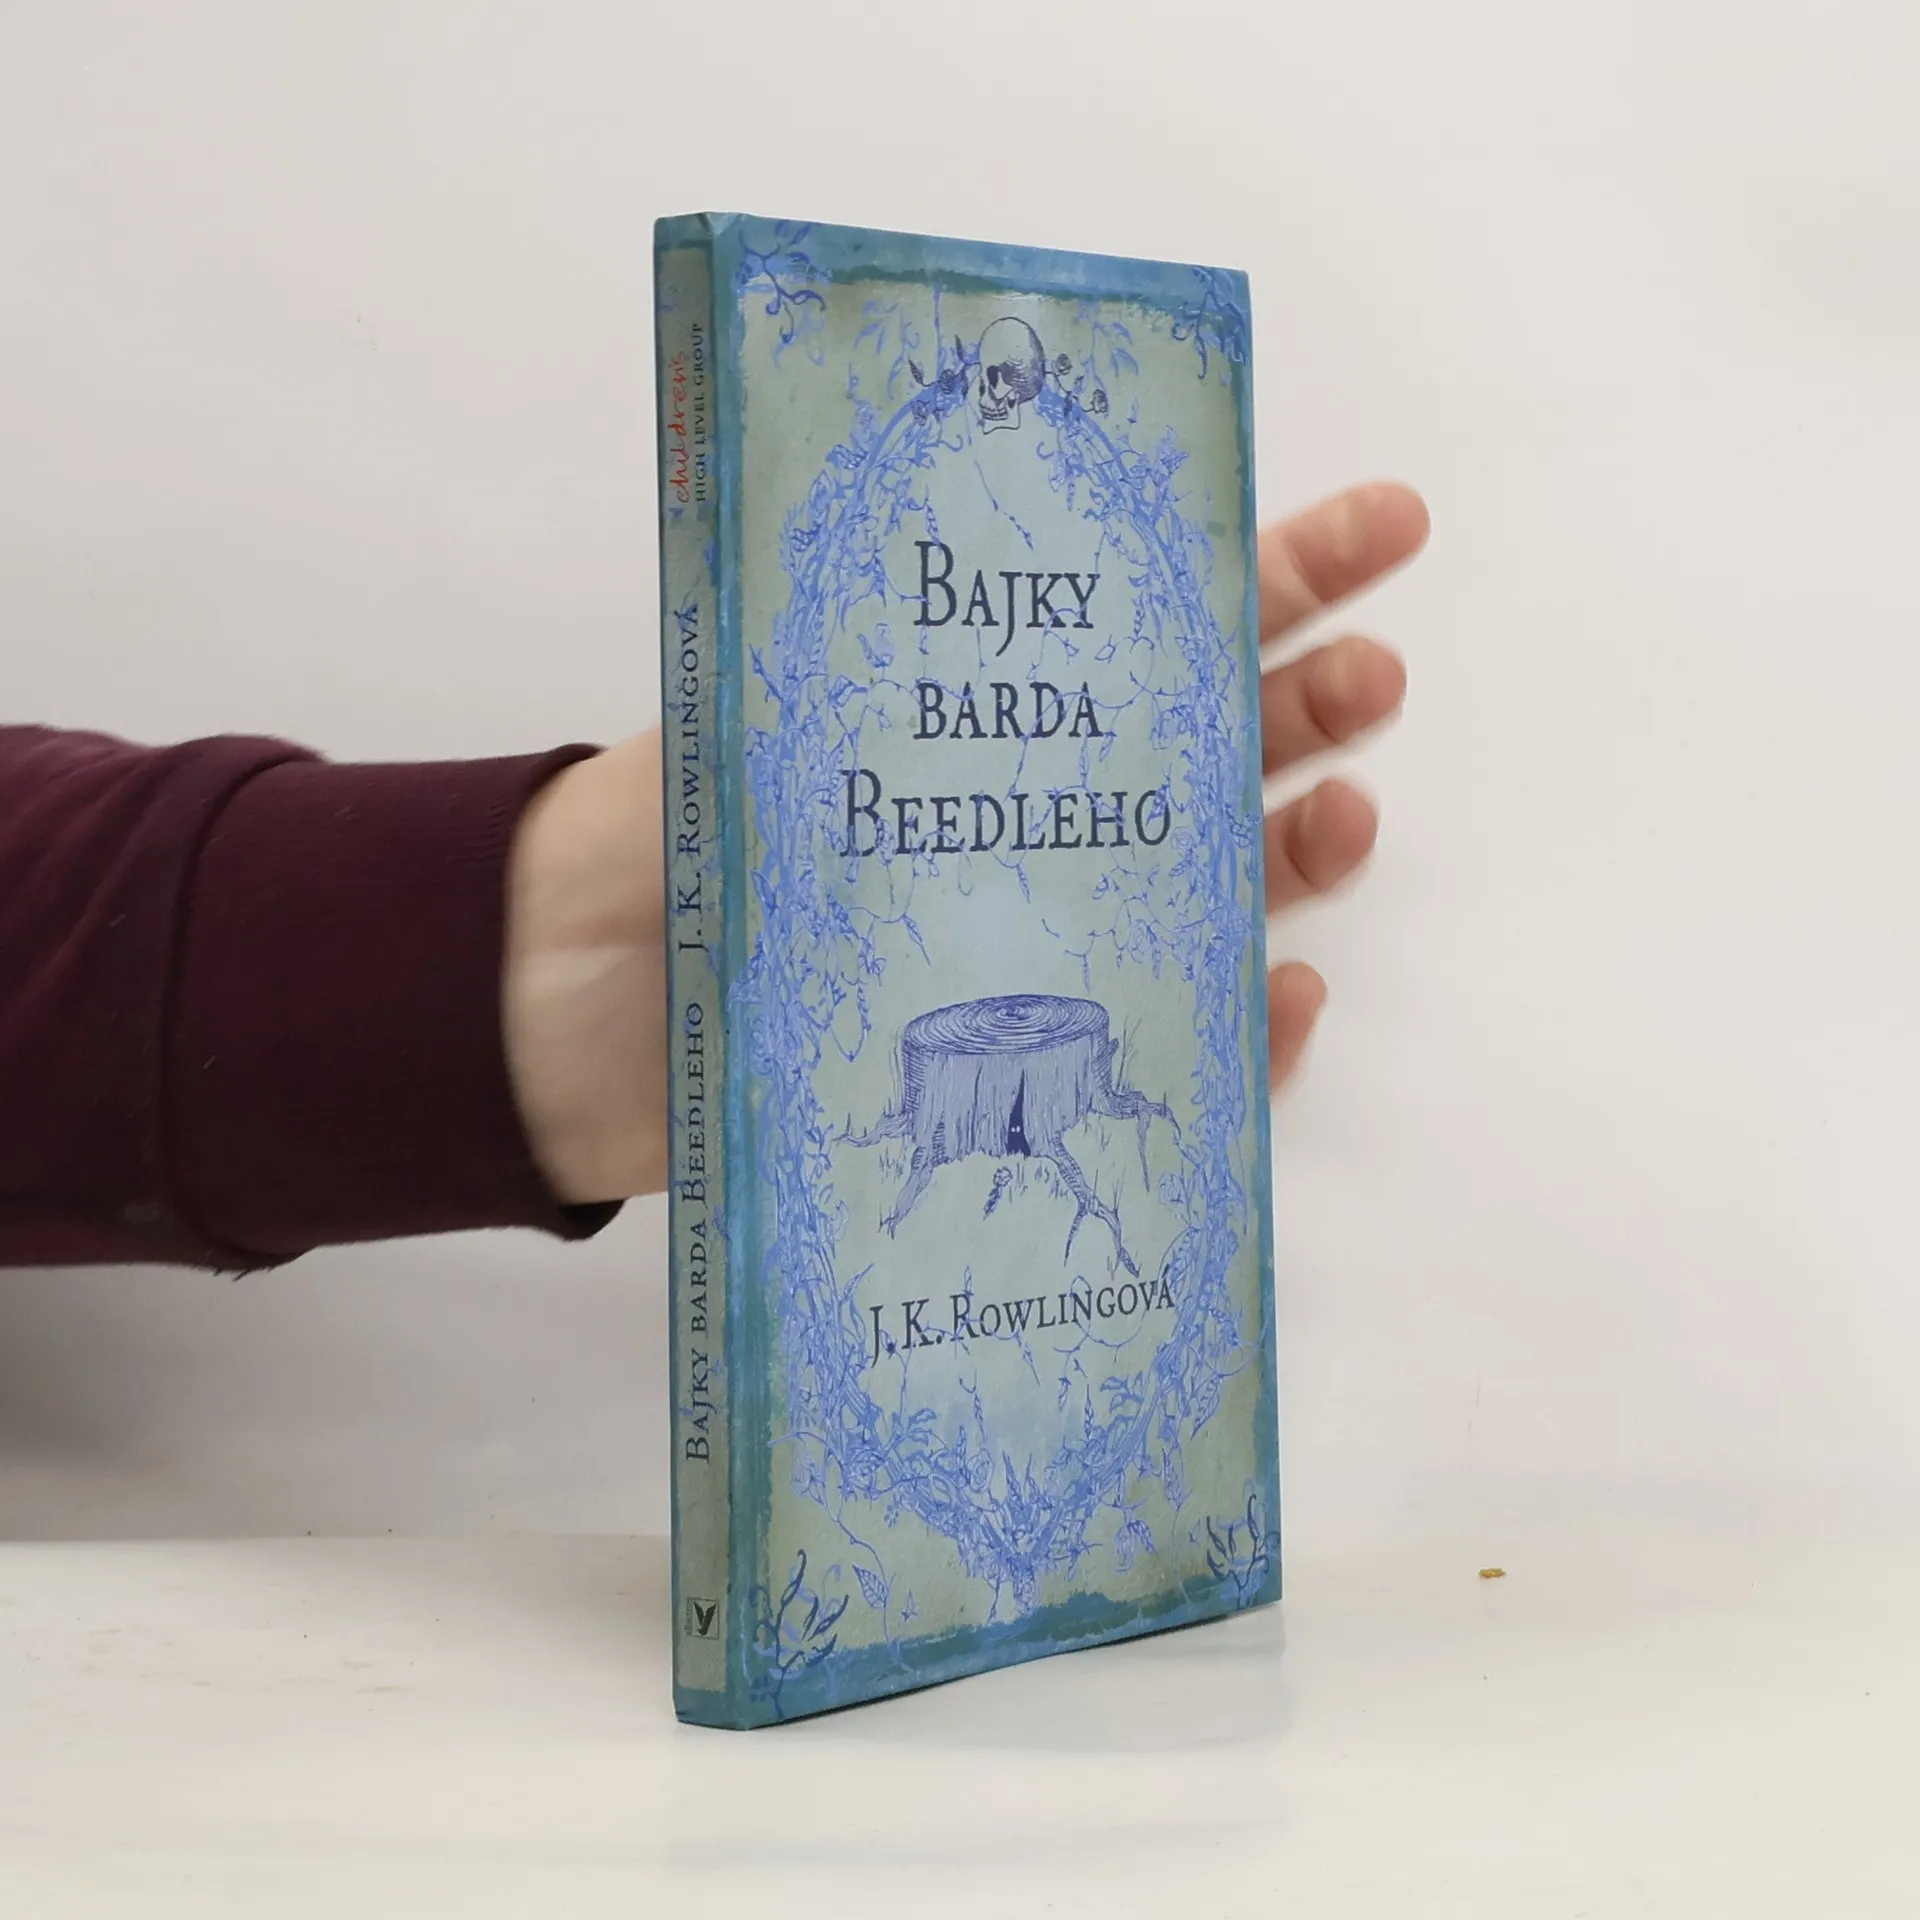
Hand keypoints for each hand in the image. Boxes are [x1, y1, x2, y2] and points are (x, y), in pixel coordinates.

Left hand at [503, 480, 1426, 1202]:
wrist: (570, 1016)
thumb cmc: (661, 846)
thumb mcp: (764, 712)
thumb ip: (879, 651)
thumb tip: (997, 545)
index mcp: (980, 708)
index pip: (1146, 618)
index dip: (1273, 567)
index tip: (1384, 528)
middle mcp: (1027, 812)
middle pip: (1208, 743)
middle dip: (1307, 701)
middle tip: (1374, 677)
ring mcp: (1040, 934)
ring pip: (1208, 886)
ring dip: (1295, 849)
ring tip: (1349, 813)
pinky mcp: (1027, 1057)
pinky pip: (1164, 1040)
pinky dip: (1241, 1028)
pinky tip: (1284, 990)